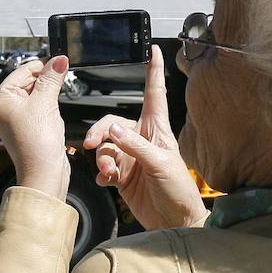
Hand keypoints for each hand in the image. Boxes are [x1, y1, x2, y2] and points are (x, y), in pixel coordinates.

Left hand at [0, 56, 71, 199]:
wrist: (43, 172)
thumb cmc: (36, 143)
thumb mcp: (45, 102)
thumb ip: (52, 77)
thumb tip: (59, 60)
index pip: (21, 70)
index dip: (42, 65)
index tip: (60, 61)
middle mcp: (3, 108)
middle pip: (27, 81)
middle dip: (45, 79)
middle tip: (62, 75)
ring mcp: (14, 119)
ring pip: (34, 94)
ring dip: (48, 93)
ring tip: (55, 100)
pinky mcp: (26, 127)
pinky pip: (37, 108)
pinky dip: (48, 105)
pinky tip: (53, 112)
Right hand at [83, 45, 206, 230]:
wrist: (174, 223)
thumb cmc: (178, 191)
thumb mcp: (160, 164)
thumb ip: (135, 146)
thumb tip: (113, 130)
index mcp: (157, 129)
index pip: (154, 93)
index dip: (153, 71)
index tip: (153, 49)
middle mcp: (142, 140)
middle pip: (112, 122)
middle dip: (100, 131)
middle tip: (92, 145)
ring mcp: (131, 158)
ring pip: (105, 146)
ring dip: (101, 157)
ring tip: (108, 171)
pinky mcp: (122, 176)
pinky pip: (103, 167)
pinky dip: (101, 172)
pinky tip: (106, 180)